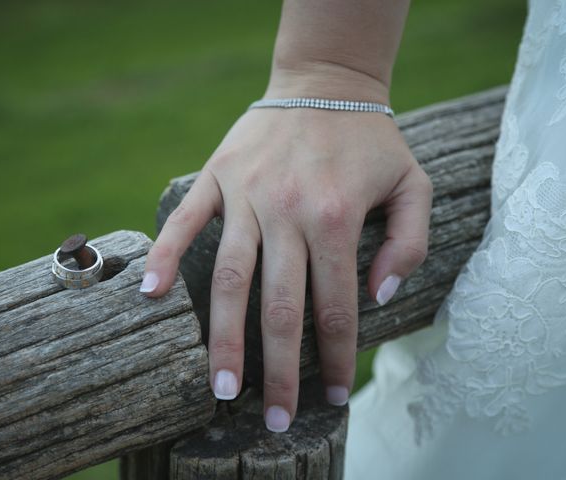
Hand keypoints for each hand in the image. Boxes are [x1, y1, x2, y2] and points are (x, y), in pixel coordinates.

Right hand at [140, 105, 431, 431]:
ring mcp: (248, 194)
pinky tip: (152, 295)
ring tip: (219, 387)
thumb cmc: (372, 141)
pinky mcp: (220, 176)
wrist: (326, 82)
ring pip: (231, 276)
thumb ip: (409, 244)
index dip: (334, 357)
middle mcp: (288, 211)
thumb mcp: (414, 185)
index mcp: (336, 218)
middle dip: (278, 369)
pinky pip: (187, 220)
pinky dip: (167, 255)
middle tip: (273, 419)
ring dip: (224, 336)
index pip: (336, 306)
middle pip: (280, 306)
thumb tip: (380, 297)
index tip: (331, 397)